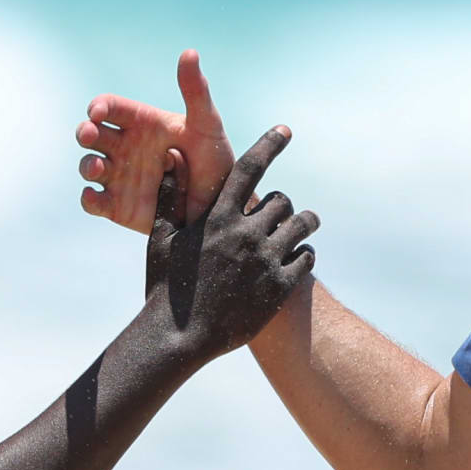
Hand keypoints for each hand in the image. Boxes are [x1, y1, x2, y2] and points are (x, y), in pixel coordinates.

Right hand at [80, 51, 232, 236]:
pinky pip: (93, 202)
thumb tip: (190, 52)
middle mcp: (124, 147)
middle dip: (84, 131)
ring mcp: (119, 177)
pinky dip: (88, 200)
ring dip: (86, 165)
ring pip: (88, 166)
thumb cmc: (215, 162)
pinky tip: (93, 197)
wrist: (220, 208)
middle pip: (91, 134)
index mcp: (140, 123)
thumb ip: (196, 92)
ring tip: (98, 168)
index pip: (109, 108)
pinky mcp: (117, 206)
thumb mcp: (208, 126)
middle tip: (89, 134)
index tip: (98, 111)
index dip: (99, 107)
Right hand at [147, 126, 317, 362]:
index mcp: (216, 218)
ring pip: (303, 225)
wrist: (178, 339)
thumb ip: (171, 196)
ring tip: (299, 231)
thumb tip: (173, 157)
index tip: (284, 130)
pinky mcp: (279, 287)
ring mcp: (265, 261)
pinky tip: (295, 260)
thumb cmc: (165, 288)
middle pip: (282, 200)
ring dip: (303, 225)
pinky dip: (304, 255)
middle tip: (278, 217)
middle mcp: (244, 234)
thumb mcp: (162, 239)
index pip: (249, 168)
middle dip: (281, 207)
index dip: (268, 144)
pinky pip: (307, 257)